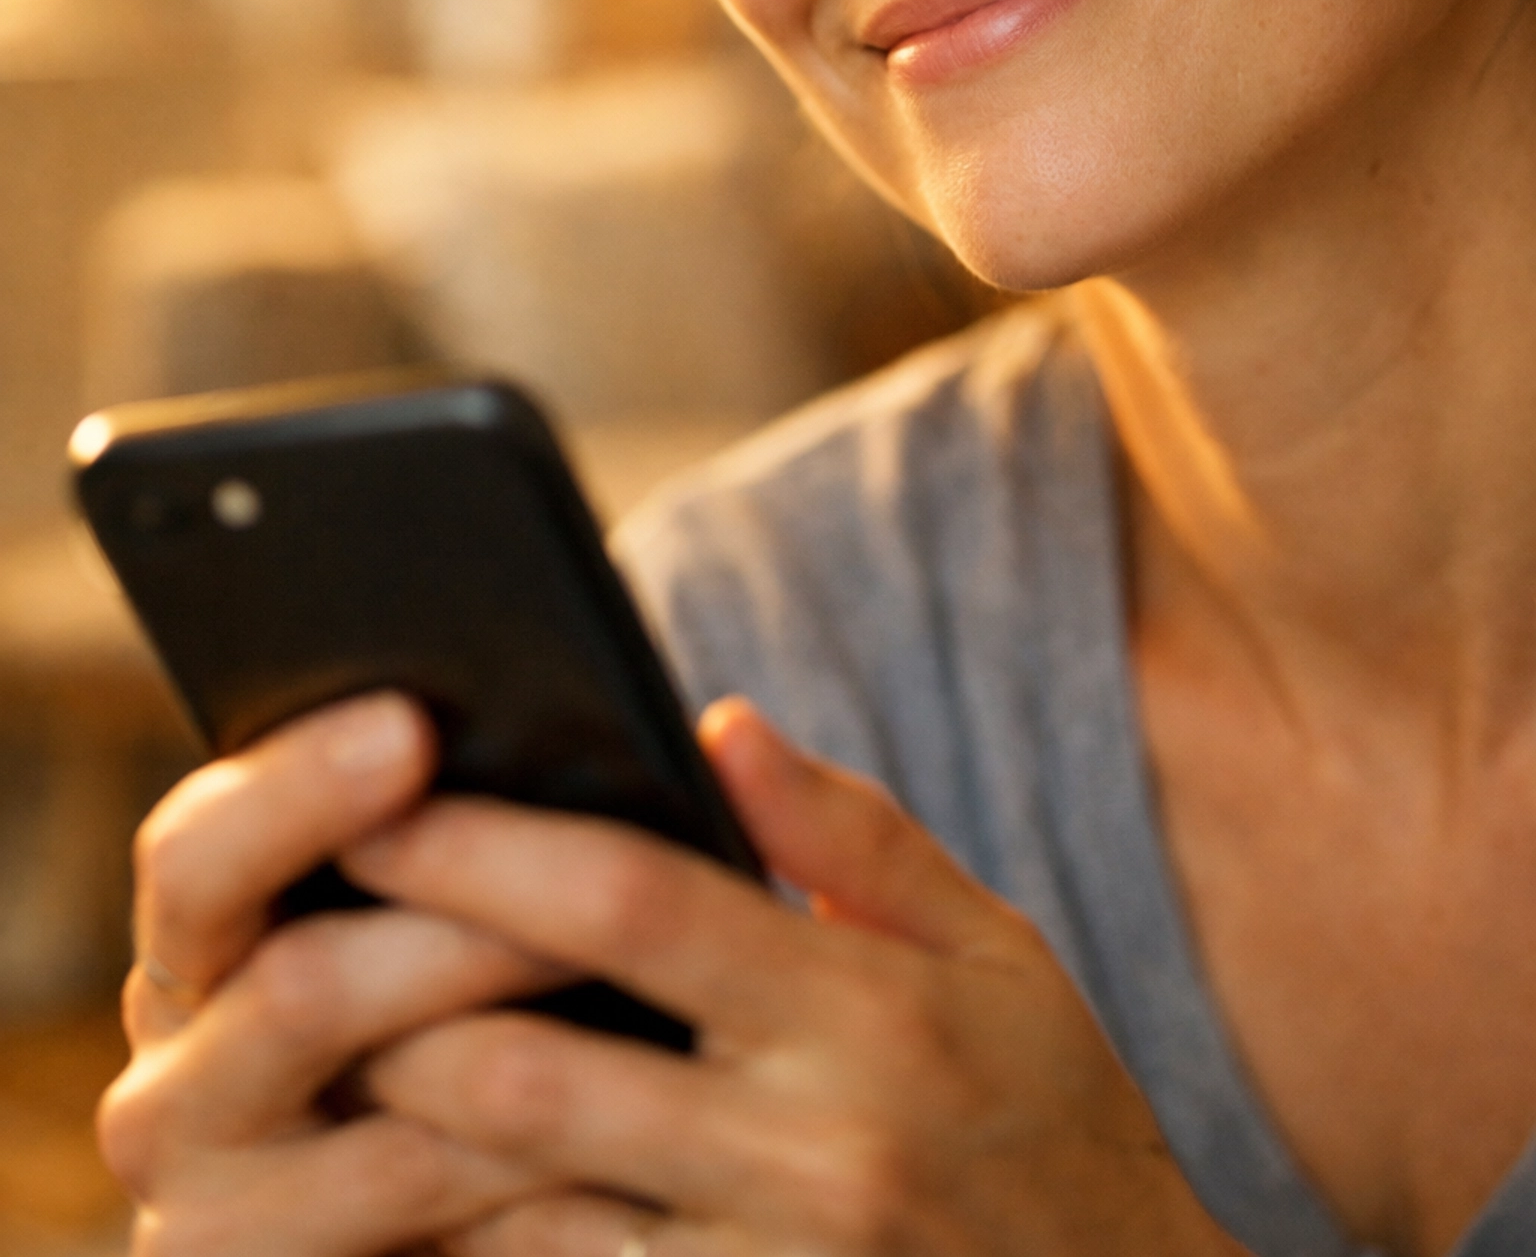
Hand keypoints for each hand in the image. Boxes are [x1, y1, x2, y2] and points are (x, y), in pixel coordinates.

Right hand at [99, 693, 578, 1256]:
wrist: (414, 1248)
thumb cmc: (447, 1042)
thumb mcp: (419, 938)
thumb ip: (443, 836)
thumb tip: (614, 732)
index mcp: (193, 948)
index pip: (198, 849)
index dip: (302, 787)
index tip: (413, 724)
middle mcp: (169, 1082)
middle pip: (298, 984)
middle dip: (459, 929)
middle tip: (591, 890)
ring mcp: (206, 1213)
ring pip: (390, 1113)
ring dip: (530, 1055)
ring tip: (651, 1004)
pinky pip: (428, 1218)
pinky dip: (538, 1176)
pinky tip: (634, 1146)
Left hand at [349, 701, 1250, 1256]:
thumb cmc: (1057, 1120)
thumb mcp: (999, 954)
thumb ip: (854, 834)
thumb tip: (719, 720)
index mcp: (868, 1012)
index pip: (641, 902)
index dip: (491, 847)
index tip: (385, 800)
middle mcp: (810, 1149)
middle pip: (537, 1068)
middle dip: (394, 1000)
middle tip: (298, 938)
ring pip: (522, 1206)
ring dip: (410, 1134)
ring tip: (329, 1060)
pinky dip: (484, 1241)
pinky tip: (430, 1188)